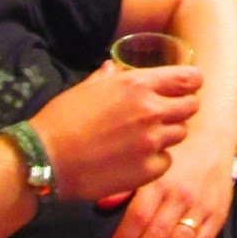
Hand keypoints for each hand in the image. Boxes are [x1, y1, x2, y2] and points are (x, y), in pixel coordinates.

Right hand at [29, 62, 201, 202]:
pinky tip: (136, 159)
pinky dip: (156, 160)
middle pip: (191, 106)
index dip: (190, 83)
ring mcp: (151, 141)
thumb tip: (115, 67)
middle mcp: (150, 110)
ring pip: (181, 134)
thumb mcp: (86, 88)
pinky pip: (167, 161)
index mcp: (137, 84)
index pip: (188, 79)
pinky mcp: (148, 170)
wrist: (45, 158)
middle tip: (165, 115)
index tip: (186, 87)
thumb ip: (109, 77)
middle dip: (181, 108)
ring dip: (168, 134)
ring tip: (144, 138)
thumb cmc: (61, 119)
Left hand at [101, 137, 233, 237]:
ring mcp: (201, 206)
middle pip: (156, 237)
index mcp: (158, 182)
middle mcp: (180, 196)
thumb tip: (100, 206)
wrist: (213, 132)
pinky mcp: (217, 214)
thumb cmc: (171, 149)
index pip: (137, 220)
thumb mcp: (145, 158)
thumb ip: (125, 184)